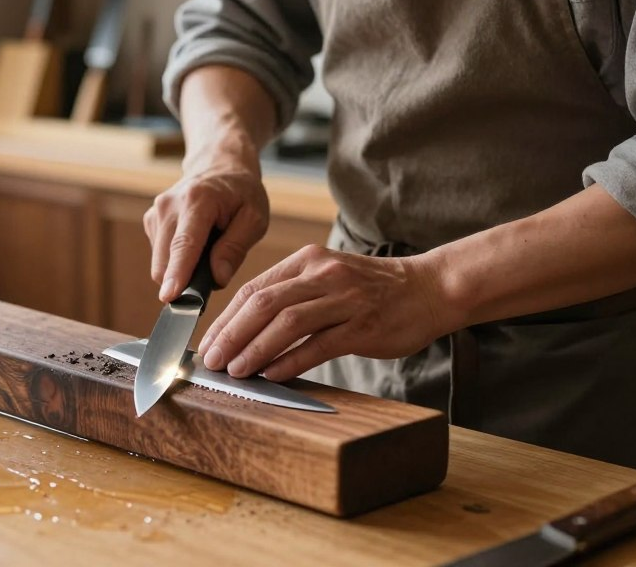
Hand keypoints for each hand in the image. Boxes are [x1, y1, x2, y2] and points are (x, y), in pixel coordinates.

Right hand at [143, 154, 268, 301]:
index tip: (169, 297)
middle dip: (183, 281)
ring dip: (181, 270)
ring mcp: (156, 212)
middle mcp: (169, 205)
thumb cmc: (241, 192)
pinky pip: (160, 255)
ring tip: (208, 253)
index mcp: (198, 201)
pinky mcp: (151, 221)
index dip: (177, 274)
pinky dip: (176, 261)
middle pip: (165, 259)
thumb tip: (217, 278)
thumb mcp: (254, 218)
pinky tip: (195, 246)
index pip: (184, 244)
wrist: (219, 165)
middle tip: (213, 278)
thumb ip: (236, 248)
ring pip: (160, 262)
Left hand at [197, 245, 451, 381]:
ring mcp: (344, 299)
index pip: (253, 288)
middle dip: (231, 335)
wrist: (428, 288)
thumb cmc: (371, 290)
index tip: (207, 343)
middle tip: (211, 360)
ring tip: (235, 370)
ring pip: (287, 322)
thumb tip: (246, 327)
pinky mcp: (363, 326)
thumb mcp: (327, 277)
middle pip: (263, 303)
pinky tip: (271, 374)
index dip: (226, 318)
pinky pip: (319, 345)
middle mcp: (322, 275)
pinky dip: (291, 360)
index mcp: (307, 261)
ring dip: (255, 349)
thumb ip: (291, 294)